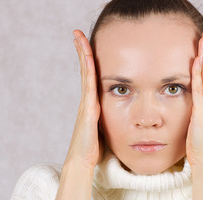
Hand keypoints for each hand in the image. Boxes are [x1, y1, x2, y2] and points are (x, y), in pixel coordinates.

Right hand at [64, 29, 103, 171]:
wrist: (83, 162)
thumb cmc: (95, 151)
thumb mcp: (107, 131)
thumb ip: (112, 121)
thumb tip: (125, 119)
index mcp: (93, 104)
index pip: (92, 77)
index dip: (90, 61)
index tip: (87, 46)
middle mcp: (88, 100)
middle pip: (86, 69)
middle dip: (82, 51)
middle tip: (78, 34)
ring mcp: (86, 102)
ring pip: (86, 72)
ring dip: (82, 53)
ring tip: (78, 36)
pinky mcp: (88, 106)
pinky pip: (89, 82)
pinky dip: (87, 67)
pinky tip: (87, 55)